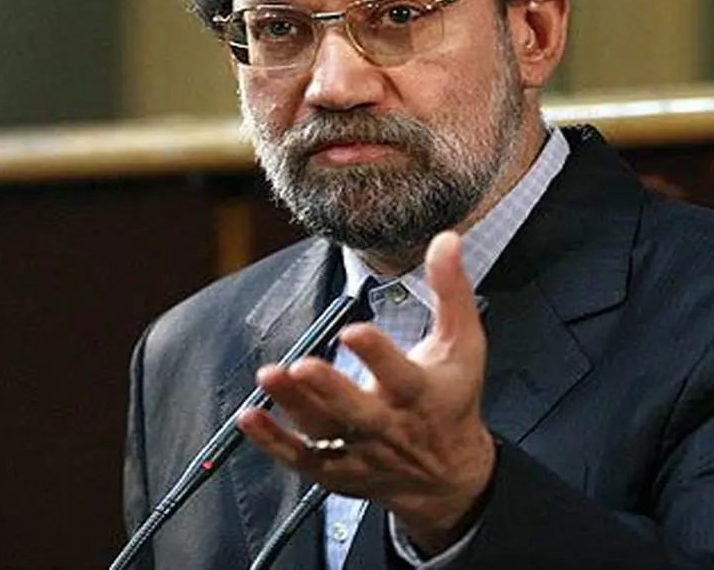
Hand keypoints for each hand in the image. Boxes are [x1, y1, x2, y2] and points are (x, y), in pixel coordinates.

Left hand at [236, 231, 495, 555]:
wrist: (449, 476)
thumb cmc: (453, 398)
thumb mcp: (463, 343)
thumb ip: (452, 290)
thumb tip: (445, 238)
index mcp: (421, 393)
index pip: (401, 375)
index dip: (377, 355)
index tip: (353, 330)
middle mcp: (389, 426)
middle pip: (356, 412)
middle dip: (329, 390)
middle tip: (303, 365)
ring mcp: (361, 451)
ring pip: (322, 433)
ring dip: (293, 407)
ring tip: (267, 375)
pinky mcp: (337, 471)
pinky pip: (300, 459)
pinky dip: (273, 442)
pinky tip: (249, 416)